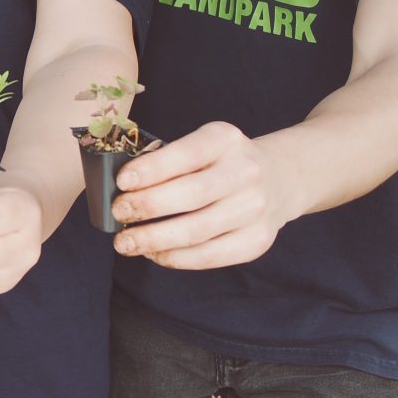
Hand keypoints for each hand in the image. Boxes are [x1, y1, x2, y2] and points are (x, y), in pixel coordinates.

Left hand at [110, 122, 292, 269]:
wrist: (279, 178)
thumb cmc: (222, 162)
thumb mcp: (203, 144)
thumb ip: (169, 161)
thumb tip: (121, 189)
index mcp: (226, 140)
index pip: (186, 154)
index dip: (151, 169)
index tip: (121, 181)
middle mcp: (246, 172)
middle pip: (190, 195)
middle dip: (146, 207)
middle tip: (118, 213)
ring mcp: (255, 209)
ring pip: (197, 231)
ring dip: (153, 239)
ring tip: (126, 242)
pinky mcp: (256, 241)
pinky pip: (209, 256)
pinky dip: (175, 257)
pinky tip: (153, 253)